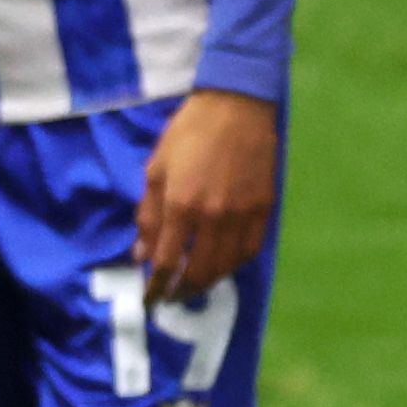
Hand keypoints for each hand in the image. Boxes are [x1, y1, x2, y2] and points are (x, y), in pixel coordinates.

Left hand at [134, 88, 280, 299]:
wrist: (236, 106)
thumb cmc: (188, 133)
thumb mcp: (156, 169)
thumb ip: (148, 216)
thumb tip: (142, 256)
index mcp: (181, 204)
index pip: (168, 262)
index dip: (157, 288)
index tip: (150, 301)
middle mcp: (213, 216)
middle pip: (199, 271)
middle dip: (182, 291)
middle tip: (172, 298)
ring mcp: (243, 214)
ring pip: (227, 266)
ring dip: (208, 282)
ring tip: (195, 285)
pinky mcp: (264, 208)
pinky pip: (250, 250)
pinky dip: (234, 265)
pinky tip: (223, 266)